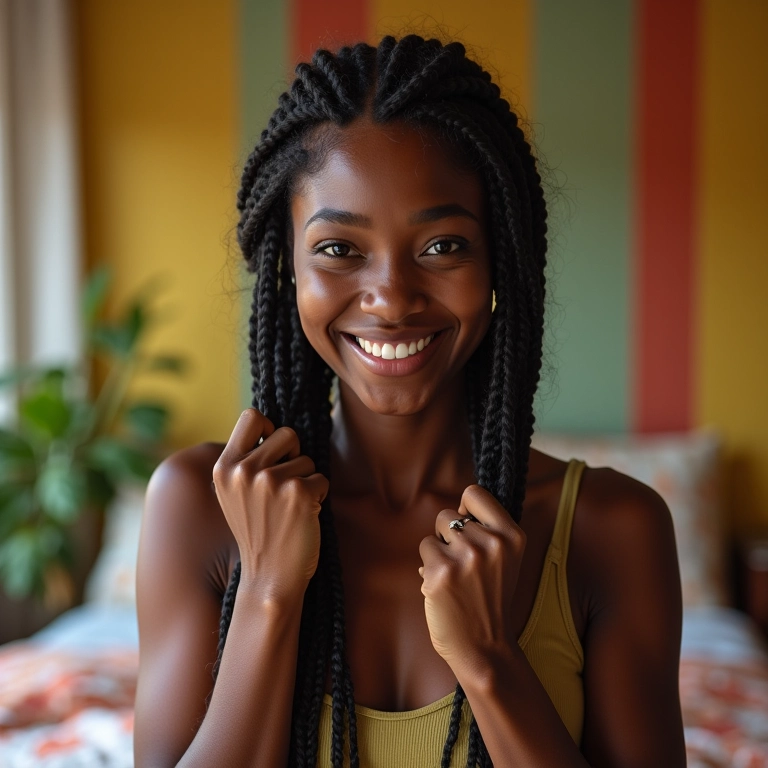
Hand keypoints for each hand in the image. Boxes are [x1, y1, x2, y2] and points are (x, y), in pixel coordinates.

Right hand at [212, 408, 328, 601]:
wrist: (269, 577)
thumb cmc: (258, 532)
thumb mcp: (234, 493)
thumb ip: (245, 461)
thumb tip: (270, 426)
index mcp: (224, 468)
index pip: (251, 416)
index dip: (268, 428)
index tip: (272, 449)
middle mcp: (244, 471)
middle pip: (287, 433)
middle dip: (293, 455)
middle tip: (283, 487)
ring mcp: (270, 481)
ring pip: (306, 458)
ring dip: (305, 479)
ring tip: (289, 507)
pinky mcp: (298, 493)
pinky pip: (321, 477)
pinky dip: (318, 494)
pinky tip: (302, 515)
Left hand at [418, 485, 525, 674]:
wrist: (485, 648)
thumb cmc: (490, 600)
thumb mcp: (506, 560)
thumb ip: (488, 531)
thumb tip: (456, 510)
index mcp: (512, 536)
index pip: (475, 494)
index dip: (466, 509)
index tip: (468, 527)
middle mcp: (491, 542)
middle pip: (449, 515)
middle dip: (450, 536)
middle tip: (464, 566)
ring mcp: (466, 557)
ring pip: (434, 532)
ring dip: (438, 550)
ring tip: (454, 576)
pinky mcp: (441, 572)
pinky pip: (424, 549)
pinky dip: (427, 567)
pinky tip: (443, 588)